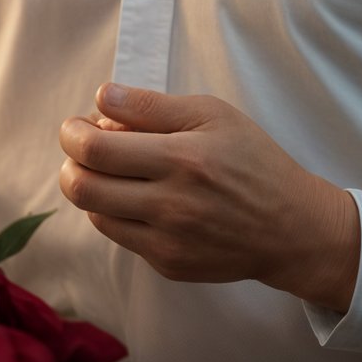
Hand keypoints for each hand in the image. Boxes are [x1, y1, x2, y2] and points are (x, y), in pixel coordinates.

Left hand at [59, 85, 359, 313]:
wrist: (290, 228)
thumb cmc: (253, 160)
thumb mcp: (213, 115)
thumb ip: (153, 106)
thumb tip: (101, 97)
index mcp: (182, 158)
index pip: (97, 150)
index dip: (73, 134)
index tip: (77, 124)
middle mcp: (170, 204)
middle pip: (84, 187)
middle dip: (71, 161)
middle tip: (80, 145)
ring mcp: (166, 241)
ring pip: (96, 213)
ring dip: (88, 186)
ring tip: (107, 168)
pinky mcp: (167, 264)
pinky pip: (119, 235)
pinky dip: (114, 211)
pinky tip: (134, 194)